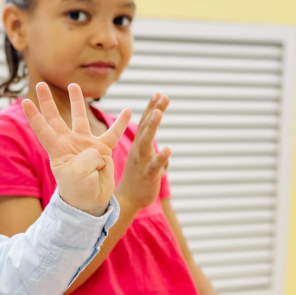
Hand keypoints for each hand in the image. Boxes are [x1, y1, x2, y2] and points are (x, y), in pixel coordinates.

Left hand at [22, 82, 131, 215]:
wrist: (90, 202)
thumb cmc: (79, 190)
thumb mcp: (79, 175)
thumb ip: (87, 158)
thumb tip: (97, 150)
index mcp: (58, 150)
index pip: (43, 129)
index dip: (34, 116)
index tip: (24, 101)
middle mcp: (70, 143)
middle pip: (56, 117)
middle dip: (48, 101)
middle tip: (40, 84)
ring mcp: (86, 144)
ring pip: (81, 118)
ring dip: (77, 101)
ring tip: (73, 85)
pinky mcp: (103, 149)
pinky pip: (113, 133)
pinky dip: (120, 123)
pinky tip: (127, 110)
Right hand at [116, 93, 170, 211]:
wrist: (128, 201)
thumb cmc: (138, 181)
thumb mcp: (147, 164)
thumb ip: (156, 155)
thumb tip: (166, 154)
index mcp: (139, 147)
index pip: (145, 124)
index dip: (151, 108)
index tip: (158, 94)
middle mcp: (139, 151)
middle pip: (146, 127)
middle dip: (154, 111)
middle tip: (162, 96)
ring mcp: (142, 162)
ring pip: (147, 142)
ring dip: (152, 127)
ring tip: (159, 112)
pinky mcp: (148, 175)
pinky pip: (154, 166)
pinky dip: (161, 158)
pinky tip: (168, 149)